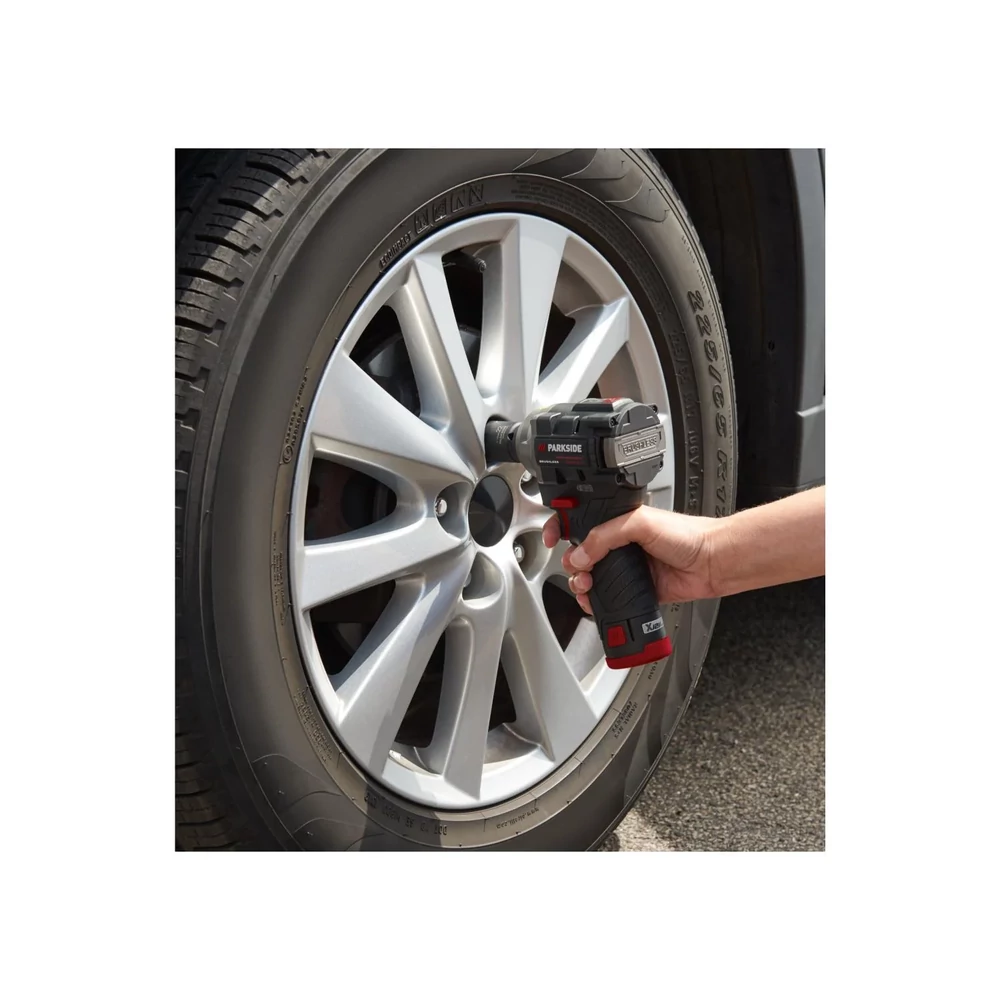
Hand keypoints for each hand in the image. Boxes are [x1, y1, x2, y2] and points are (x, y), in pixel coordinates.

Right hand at [542, 506, 719, 614]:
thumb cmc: (688, 535)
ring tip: (586, 587)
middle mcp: (622, 543)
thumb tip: (580, 554)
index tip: (552, 538)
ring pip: (593, 578)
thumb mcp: (640, 523)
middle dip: (571, 563)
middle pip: (581, 554)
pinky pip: (610, 599)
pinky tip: (595, 602)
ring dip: (581, 584)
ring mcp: (629, 568)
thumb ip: (605, 536)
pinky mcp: (638, 590)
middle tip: (577, 569)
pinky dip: (597, 603)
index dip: (561, 528)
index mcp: (619, 521)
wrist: (713, 562)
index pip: (582, 521)